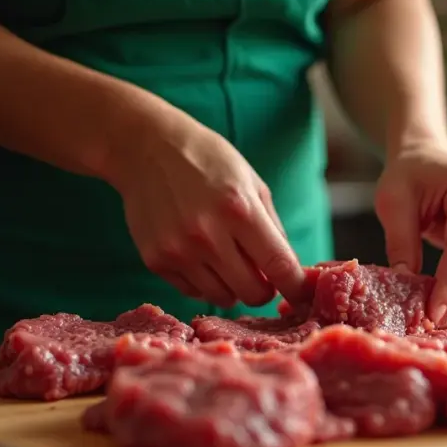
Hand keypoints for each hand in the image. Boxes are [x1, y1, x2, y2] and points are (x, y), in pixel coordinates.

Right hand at [107, 114, 305, 308]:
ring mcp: (179, 251)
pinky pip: (193, 291)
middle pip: (253, 293)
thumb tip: (289, 271)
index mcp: (240, 210)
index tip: (301, 292)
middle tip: (260, 274)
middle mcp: (208, 235)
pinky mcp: (156, 261)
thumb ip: (273, 229)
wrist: (146, 148)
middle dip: (264, 289)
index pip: (280, 266)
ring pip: (223, 298)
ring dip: (234, 287)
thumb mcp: (252, 183)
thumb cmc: (207, 162)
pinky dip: (205, 282)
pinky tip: (201, 255)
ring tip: (228, 260)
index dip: (296, 286)